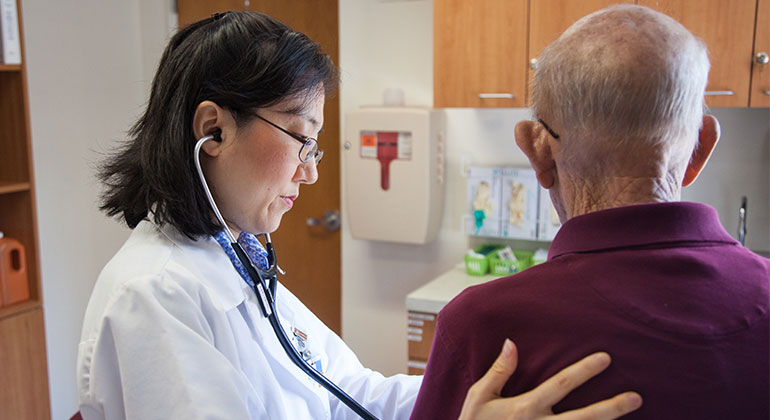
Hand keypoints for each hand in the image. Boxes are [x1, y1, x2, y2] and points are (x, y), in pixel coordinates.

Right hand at [457, 339, 641, 419]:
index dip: (584, 371)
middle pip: (583, 418)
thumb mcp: (479, 396)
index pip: (561, 385)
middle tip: (636, 397)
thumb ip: (499, 371)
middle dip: (611, 408)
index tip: (606, 358)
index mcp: (525, 408)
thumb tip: (512, 343)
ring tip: (631, 415)